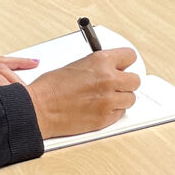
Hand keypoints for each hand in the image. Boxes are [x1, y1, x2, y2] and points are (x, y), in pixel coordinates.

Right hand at [26, 48, 141, 138]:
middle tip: (117, 84)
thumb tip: (110, 67)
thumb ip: (98, 66)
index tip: (124, 66)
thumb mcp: (77, 65)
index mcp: (101, 60)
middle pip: (135, 80)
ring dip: (121, 98)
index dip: (126, 62)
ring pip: (131, 98)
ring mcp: (108, 100)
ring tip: (107, 98)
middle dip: (126, 82)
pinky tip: (100, 108)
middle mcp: (108, 79)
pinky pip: (120, 113)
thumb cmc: (51, 87)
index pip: (130, 56)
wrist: (39, 108)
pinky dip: (113, 111)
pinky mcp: (105, 118)